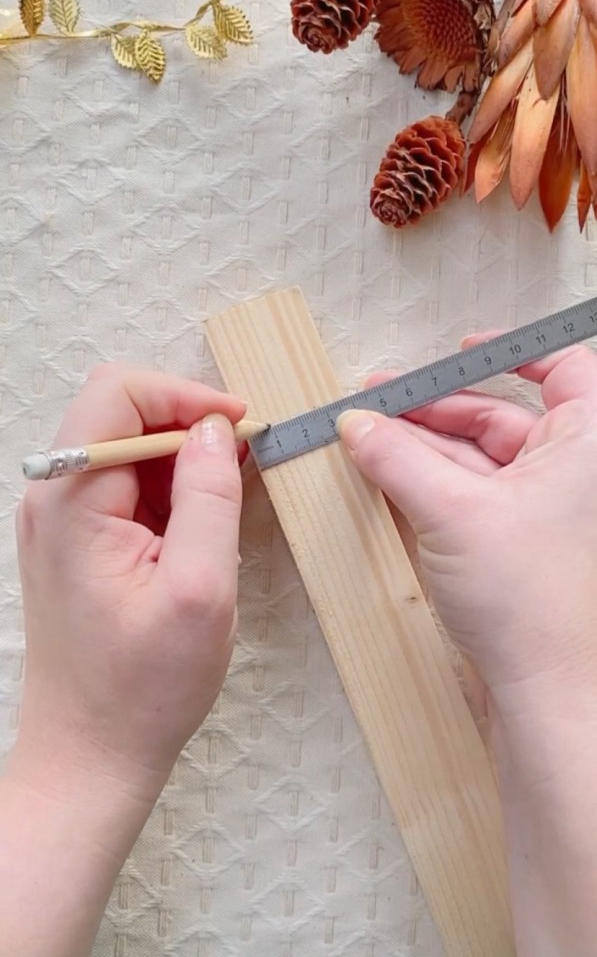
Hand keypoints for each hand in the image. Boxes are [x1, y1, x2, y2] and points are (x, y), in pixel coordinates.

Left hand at [13, 363, 245, 794]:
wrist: (91, 755)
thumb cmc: (143, 688)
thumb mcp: (199, 590)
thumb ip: (210, 497)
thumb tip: (217, 428)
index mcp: (72, 501)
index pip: (118, 394)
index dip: (185, 395)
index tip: (241, 425)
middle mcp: (54, 497)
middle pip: (120, 413)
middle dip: (187, 421)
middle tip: (244, 455)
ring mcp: (61, 519)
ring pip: (126, 447)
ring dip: (182, 456)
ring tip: (231, 491)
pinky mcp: (77, 540)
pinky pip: (126, 485)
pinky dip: (170, 486)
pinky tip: (203, 518)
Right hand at [338, 339, 596, 955]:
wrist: (547, 693)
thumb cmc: (532, 600)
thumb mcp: (452, 511)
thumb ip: (398, 458)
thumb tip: (358, 423)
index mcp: (586, 444)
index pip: (562, 369)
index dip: (512, 353)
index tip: (460, 351)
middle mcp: (573, 473)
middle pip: (503, 416)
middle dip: (436, 407)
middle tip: (377, 403)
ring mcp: (546, 512)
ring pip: (480, 459)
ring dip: (423, 447)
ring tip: (366, 440)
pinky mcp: (519, 546)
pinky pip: (472, 497)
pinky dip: (431, 484)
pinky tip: (388, 476)